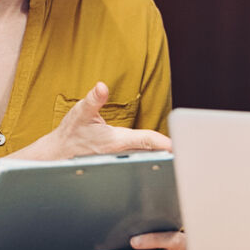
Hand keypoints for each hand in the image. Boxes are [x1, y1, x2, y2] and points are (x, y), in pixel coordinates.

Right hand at [25, 82, 170, 160]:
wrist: (59, 154)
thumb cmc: (71, 133)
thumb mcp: (80, 112)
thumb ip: (93, 99)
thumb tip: (101, 87)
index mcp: (116, 141)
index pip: (145, 141)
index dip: (162, 143)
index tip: (177, 145)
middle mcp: (121, 153)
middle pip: (152, 153)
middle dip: (169, 153)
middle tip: (190, 150)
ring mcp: (121, 160)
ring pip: (147, 159)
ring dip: (162, 157)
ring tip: (183, 155)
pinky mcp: (119, 162)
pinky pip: (141, 161)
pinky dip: (153, 158)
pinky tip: (164, 157)